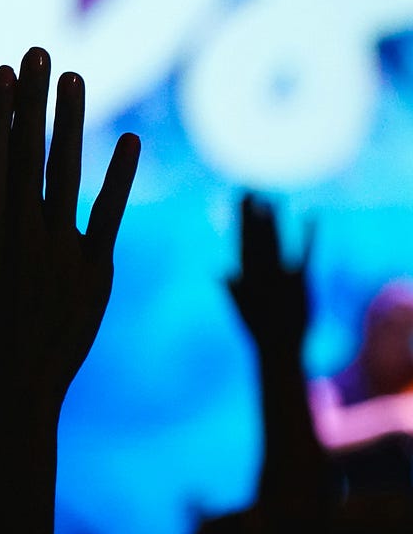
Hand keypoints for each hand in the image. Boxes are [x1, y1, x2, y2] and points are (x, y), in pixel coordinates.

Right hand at [0, 47, 139, 405]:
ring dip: (70, 120)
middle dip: (31, 98)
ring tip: (73, 78)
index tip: (2, 73)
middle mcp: (23, 231)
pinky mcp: (95, 269)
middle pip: (28, 150)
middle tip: (37, 51)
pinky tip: (127, 140)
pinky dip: (118, 176)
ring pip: (68, 170)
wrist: (12, 388)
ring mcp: (62, 248)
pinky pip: (108, 213)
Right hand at [227, 191, 311, 352]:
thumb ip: (233, 289)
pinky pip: (305, 252)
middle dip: (251, 211)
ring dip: (272, 219)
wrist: (278, 348)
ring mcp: (279, 274)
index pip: (242, 238)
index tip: (240, 195)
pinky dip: (310, 233)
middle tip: (249, 185)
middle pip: (254, 235)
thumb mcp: (242, 309)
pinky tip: (313, 213)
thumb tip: (219, 270)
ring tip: (270, 197)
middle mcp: (260, 271)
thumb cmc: (259, 330)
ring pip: (273, 240)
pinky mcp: (301, 280)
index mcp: (245, 275)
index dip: (241, 216)